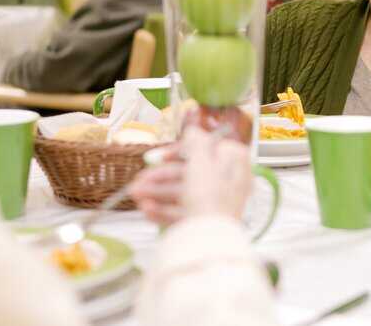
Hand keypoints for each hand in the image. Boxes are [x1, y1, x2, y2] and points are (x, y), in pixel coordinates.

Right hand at [129, 127, 253, 224]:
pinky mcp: (208, 221)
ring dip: (157, 194)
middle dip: (160, 178)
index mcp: (234, 161)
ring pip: (184, 194)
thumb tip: (193, 130)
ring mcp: (218, 202)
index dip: (178, 151)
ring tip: (136, 197)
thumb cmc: (210, 195)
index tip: (159, 157)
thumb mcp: (201, 160)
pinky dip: (165, 210)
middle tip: (138, 182)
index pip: (205, 149)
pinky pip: (184, 212)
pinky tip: (146, 210)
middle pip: (190, 174)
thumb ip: (195, 142)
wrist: (211, 239)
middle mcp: (229, 180)